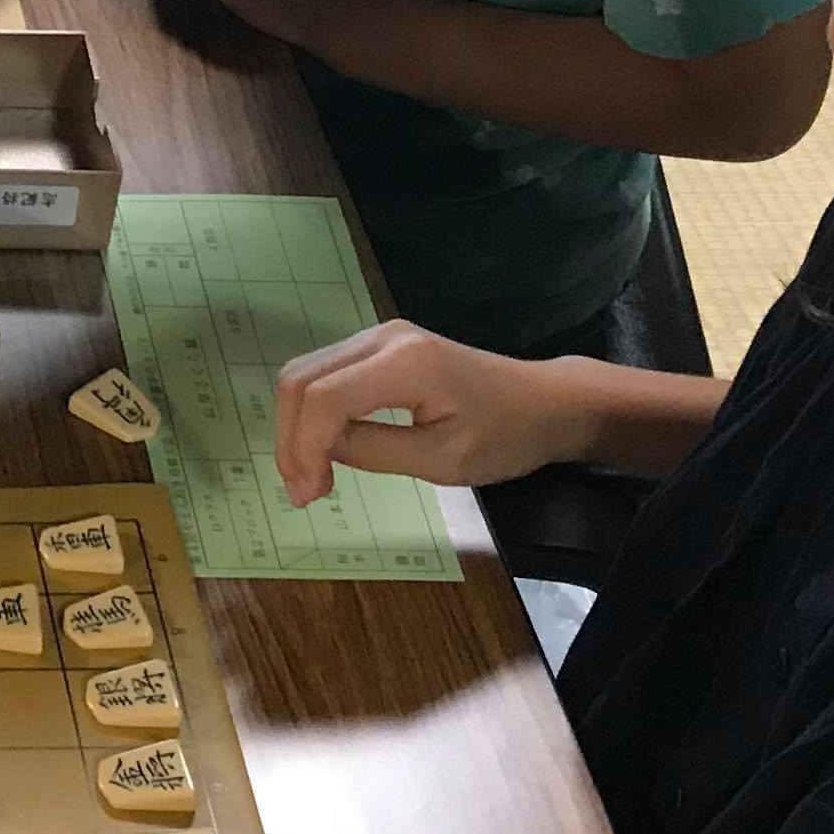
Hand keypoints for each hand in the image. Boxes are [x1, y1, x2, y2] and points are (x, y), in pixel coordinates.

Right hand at [273, 323, 602, 496]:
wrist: (544, 403)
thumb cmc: (505, 436)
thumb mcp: (442, 459)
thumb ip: (373, 451)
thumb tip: (317, 454)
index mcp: (404, 363)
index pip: (323, 398)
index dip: (302, 448)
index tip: (310, 496)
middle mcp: (383, 338)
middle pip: (301, 379)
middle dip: (290, 438)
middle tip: (303, 492)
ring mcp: (380, 337)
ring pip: (306, 373)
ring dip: (296, 426)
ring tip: (310, 476)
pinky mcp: (381, 347)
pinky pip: (326, 374)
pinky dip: (312, 413)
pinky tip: (324, 449)